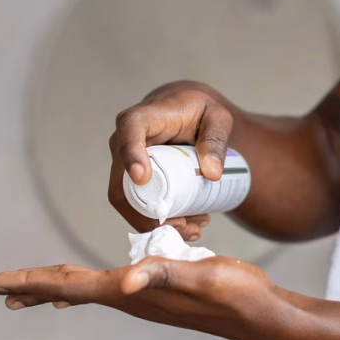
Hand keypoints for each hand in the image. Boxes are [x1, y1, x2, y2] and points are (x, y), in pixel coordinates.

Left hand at [0, 256, 291, 339]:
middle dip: (26, 288)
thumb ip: (167, 273)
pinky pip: (103, 288)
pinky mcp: (153, 291)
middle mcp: (129, 297)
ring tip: (20, 293)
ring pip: (81, 291)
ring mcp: (140, 297)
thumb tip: (129, 278)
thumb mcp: (203, 277)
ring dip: (48, 289)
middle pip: (65, 290)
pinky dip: (80, 286)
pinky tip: (76, 290)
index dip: (27, 282)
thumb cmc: (236, 296)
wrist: (259, 315)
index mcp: (131, 291)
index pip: (67, 285)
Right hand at [107, 81, 233, 239]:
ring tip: (194, 228)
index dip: (131, 153)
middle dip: (150, 211)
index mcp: (143, 118)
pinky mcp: (129, 183)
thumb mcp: (217, 118)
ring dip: (156, 223)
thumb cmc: (200, 112)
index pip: (130, 130)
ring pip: (127, 203)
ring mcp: (122, 165)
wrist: (186, 115)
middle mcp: (123, 142)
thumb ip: (216, 139)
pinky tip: (187, 226)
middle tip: (187, 224)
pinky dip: (158, 223)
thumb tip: (211, 173)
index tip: (143, 177)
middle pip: (122, 183)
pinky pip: (135, 209)